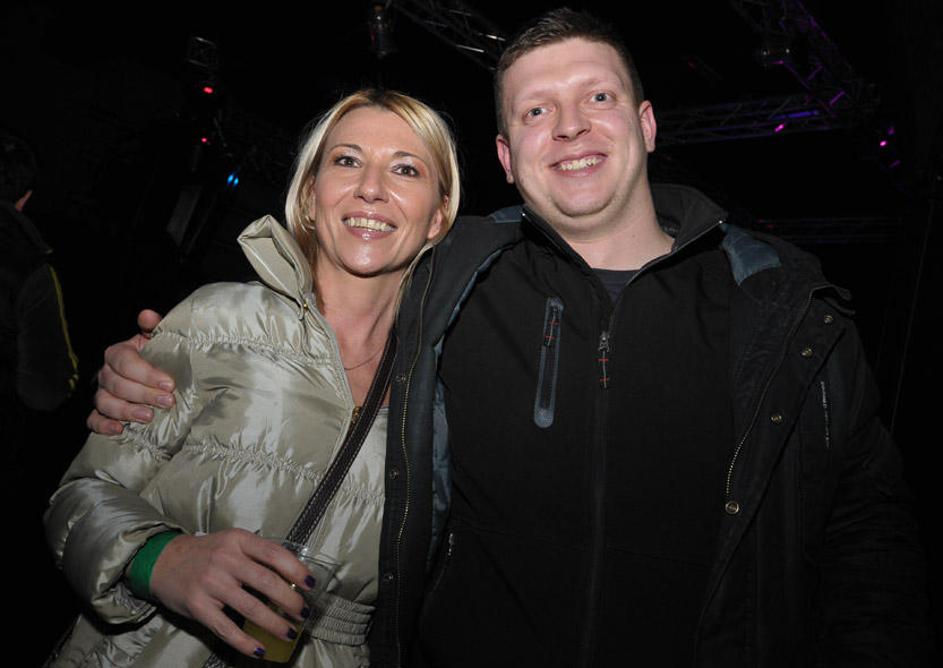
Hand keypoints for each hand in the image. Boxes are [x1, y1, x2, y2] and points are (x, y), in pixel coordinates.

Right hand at [87, 310, 173, 434]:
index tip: (169, 384)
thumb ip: (154, 326)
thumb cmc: (156, 356)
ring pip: (104, 402)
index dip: (146, 373)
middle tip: (167, 401)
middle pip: (117, 384)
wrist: (154, 378)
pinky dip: (103, 425)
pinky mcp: (100, 412)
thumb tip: (147, 315)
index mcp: (118, 353)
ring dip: (126, 410)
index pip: (125, 361)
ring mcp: (101, 393)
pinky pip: (93, 420)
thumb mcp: (157, 339)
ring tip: (149, 417)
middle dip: (143, 394)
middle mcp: (106, 373)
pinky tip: (119, 430)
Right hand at [149, 529, 313, 658]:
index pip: (274, 554)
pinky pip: (227, 628)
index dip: (296, 570)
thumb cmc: (206, 553)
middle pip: (267, 582)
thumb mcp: (232, 542)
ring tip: (289, 632)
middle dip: (290, 601)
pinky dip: (246, 642)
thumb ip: (258, 553)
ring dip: (275, 624)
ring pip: (251, 608)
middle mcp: (225, 560)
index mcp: (238, 541)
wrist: (163, 561)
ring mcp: (211, 583)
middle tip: (303, 613)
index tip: (310, 584)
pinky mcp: (198, 606)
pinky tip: (260, 649)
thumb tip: (293, 573)